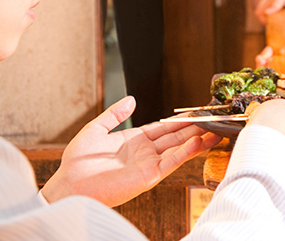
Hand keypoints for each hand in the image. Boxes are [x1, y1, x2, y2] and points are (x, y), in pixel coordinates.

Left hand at [41, 96, 221, 206]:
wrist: (70, 184)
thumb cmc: (77, 162)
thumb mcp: (96, 129)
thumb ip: (114, 114)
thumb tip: (131, 99)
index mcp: (135, 140)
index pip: (164, 128)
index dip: (180, 120)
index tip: (196, 112)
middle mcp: (145, 152)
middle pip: (176, 137)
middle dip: (195, 128)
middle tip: (213, 119)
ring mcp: (148, 164)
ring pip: (179, 149)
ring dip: (196, 140)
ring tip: (214, 130)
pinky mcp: (148, 176)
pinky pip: (170, 162)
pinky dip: (185, 153)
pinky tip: (197, 142)